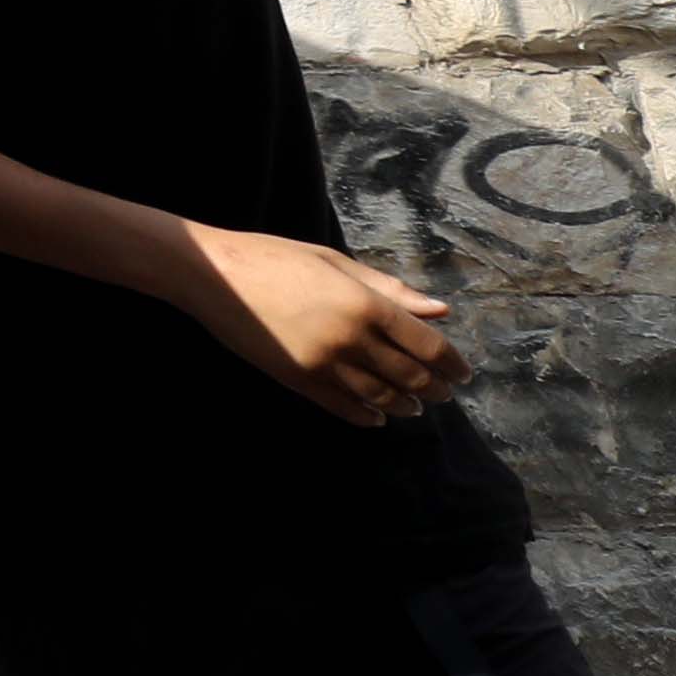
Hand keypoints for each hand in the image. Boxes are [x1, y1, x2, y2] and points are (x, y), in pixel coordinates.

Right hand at [203, 231, 467, 421]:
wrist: (212, 275)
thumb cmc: (274, 257)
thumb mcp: (334, 262)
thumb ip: (388, 289)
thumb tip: (439, 311)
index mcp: (364, 303)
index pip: (426, 344)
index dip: (451, 363)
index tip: (463, 374)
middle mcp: (351, 338)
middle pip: (409, 375)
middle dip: (433, 388)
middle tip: (443, 393)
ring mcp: (324, 363)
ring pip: (380, 396)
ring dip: (404, 405)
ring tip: (414, 407)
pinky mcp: (298, 379)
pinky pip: (343, 407)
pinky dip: (365, 416)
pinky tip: (376, 418)